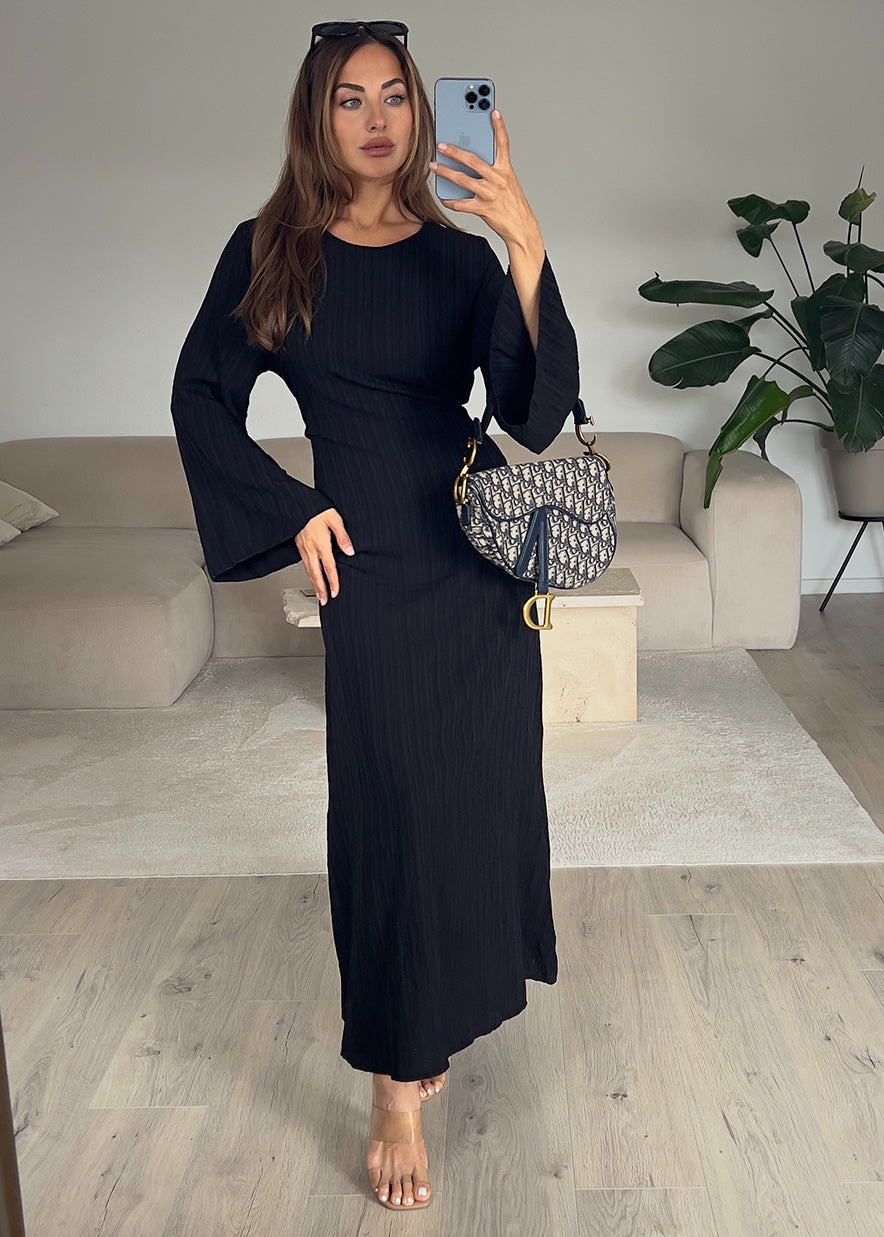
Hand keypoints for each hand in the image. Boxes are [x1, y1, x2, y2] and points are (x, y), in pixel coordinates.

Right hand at [294, 508, 354, 604]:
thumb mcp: (334, 519)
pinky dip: (309, 575)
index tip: (336, 592)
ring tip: (319, 595)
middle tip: (325, 601)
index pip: (328, 567)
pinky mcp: (299, 546)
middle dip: (321, 589)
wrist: (297, 505)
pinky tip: (312, 578)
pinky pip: (304, 565)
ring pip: (309, 571)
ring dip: (314, 585)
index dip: (333, 581)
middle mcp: (311, 549)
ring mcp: (303, 549)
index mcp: (321, 543)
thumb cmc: (316, 509)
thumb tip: (350, 552)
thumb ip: (343, 536)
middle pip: (316, 574)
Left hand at [429, 110, 541, 250]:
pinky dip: (451, 201)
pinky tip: (444, 198)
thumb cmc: (513, 205)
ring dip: (446, 172)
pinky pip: (463, 204)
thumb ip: (493, 171)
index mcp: (506, 170)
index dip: (499, 127)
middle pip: (474, 160)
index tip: (493, 112)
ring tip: (434, 167)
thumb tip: (472, 164)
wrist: (522, 228)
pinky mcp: (484, 209)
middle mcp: (498, 179)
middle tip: (442, 145)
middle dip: (456, 151)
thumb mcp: (508, 184)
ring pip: (463, 180)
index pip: (503, 144)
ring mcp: (490, 194)